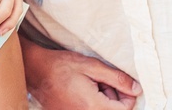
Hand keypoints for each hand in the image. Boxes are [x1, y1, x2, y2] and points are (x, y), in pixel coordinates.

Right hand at [23, 42, 140, 109]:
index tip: (118, 82)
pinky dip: (91, 102)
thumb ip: (116, 78)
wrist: (35, 70)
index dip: (126, 95)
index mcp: (93, 106)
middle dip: (113, 96)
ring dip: (102, 99)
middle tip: (101, 79)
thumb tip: (136, 89)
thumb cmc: (61, 65)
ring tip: (90, 82)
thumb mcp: (91, 66)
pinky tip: (82, 89)